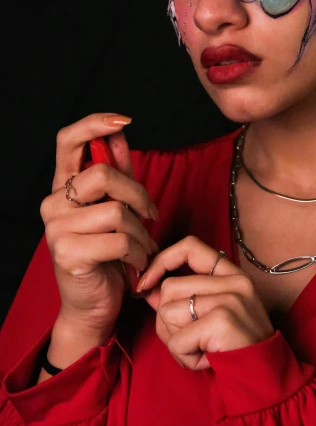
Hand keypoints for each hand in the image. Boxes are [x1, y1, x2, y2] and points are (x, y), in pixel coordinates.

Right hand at [41, 113, 159, 336]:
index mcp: (63, 186)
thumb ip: (118, 172)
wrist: (94, 304)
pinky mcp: (68, 254)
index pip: (67, 140)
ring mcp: (56, 229)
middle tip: (152, 215)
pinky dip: (138, 252)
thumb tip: (120, 134)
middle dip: (138, 194)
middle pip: (103, 175)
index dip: (93, 124)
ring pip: (116, 212)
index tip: (123, 120)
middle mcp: (53, 204)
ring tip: (143, 247)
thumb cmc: (108, 254)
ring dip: (141, 233)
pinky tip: (137, 263)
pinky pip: (118, 240)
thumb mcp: (117, 207)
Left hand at [138, 236, 273, 369]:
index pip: (190, 246)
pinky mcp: (221, 320)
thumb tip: (148, 289)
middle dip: (166, 321)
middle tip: (188, 340)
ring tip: (200, 349)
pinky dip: (184, 357)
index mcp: (232, 274)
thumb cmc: (236, 347)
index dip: (161, 261)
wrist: (264, 377)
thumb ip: (184, 298)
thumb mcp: (213, 315)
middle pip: (169, 288)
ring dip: (175, 341)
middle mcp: (234, 280)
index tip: (146, 283)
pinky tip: (205, 360)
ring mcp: (229, 298)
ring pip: (167, 313)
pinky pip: (177, 340)